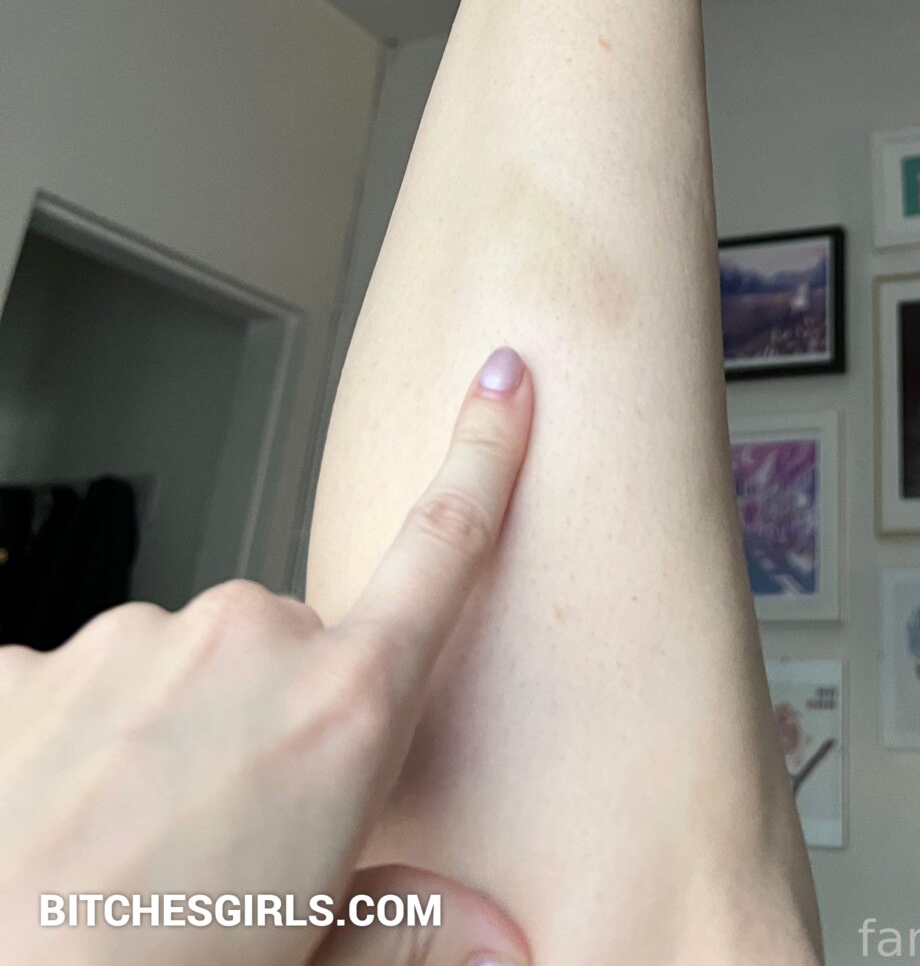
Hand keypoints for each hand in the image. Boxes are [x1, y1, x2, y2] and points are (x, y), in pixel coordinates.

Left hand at [0, 347, 534, 964]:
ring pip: (176, 669)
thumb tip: (497, 935)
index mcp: (343, 714)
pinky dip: (72, 751)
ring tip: (127, 858)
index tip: (503, 380)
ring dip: (168, 736)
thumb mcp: (315, 965)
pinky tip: (55, 834)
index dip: (485, 454)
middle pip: (289, 646)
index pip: (443, 549)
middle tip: (229, 843)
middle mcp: (241, 645)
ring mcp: (123, 646)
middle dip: (272, 720)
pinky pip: (75, 692)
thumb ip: (408, 924)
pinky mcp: (22, 667)